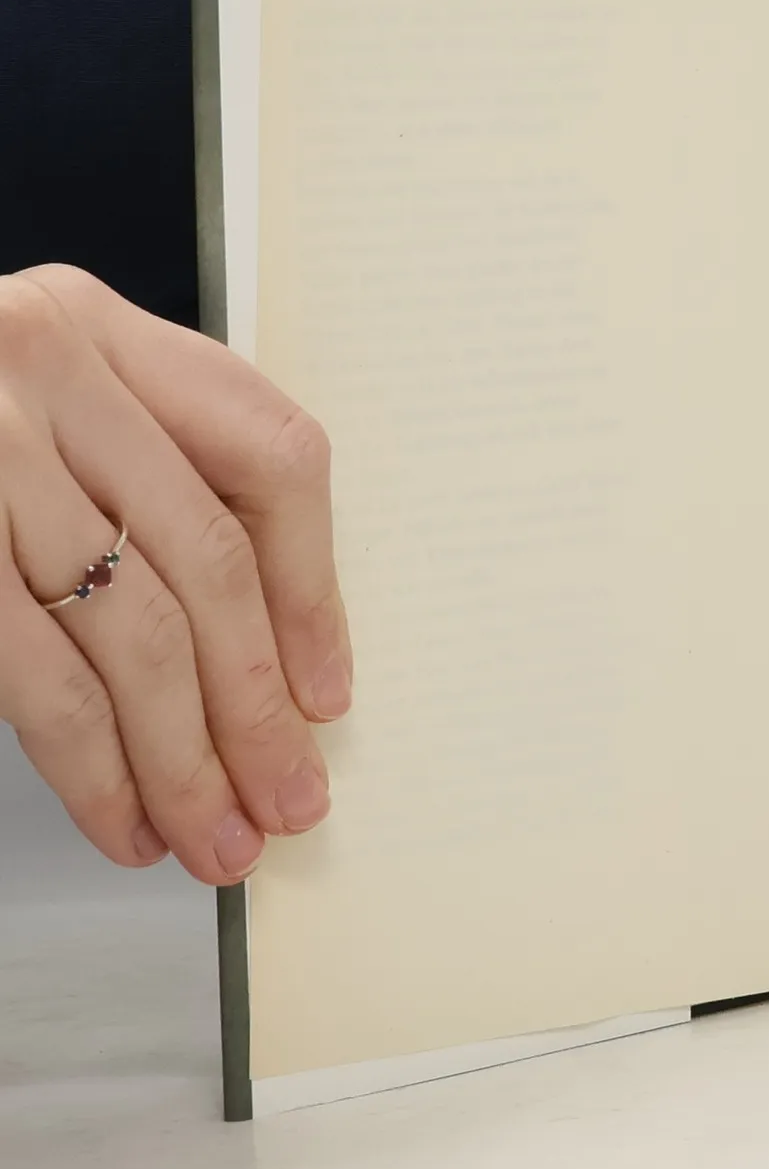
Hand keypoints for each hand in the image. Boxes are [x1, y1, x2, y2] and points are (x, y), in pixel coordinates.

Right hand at [0, 265, 348, 881]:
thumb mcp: (41, 407)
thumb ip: (143, 479)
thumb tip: (266, 660)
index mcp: (102, 329)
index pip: (272, 456)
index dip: (312, 588)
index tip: (327, 691)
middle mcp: (47, 371)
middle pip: (210, 563)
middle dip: (258, 706)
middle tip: (289, 798)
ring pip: (134, 633)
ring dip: (186, 760)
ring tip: (218, 838)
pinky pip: (42, 679)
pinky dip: (95, 767)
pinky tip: (126, 819)